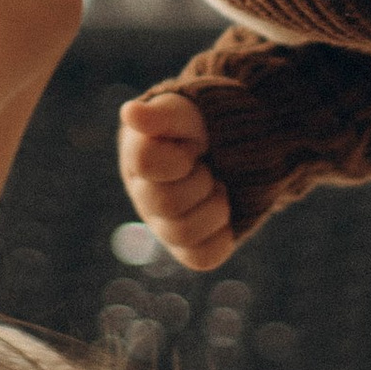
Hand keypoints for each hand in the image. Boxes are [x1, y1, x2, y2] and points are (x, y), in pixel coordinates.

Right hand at [118, 88, 236, 271]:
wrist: (240, 146)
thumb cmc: (205, 126)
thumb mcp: (189, 112)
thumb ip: (162, 114)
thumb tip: (130, 112)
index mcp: (137, 157)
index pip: (146, 162)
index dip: (180, 155)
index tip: (193, 145)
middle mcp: (144, 195)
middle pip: (164, 202)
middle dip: (199, 180)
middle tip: (207, 167)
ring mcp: (164, 226)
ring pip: (182, 233)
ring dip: (213, 206)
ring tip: (217, 188)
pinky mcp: (189, 250)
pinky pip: (203, 257)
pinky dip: (221, 234)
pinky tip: (223, 212)